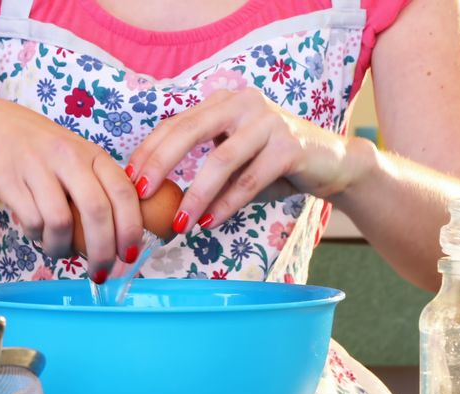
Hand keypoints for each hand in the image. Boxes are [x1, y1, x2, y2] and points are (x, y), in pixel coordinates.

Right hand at [0, 98, 142, 280]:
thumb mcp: (75, 156)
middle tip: (100, 271)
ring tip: (60, 251)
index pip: (123, 192)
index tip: (130, 254)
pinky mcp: (11, 182)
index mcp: (91, 154)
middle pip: (96, 212)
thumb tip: (118, 235)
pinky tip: (38, 234)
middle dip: (102, 250)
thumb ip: (97, 186)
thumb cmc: (39, 148)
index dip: (131, 228)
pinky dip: (38, 237)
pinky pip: (32, 222)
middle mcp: (68, 158)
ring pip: (61, 222)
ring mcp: (38, 169)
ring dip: (63, 248)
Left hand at [127, 88, 373, 232]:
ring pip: (220, 160)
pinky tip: (209, 223)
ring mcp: (269, 122)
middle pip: (189, 132)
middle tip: (141, 194)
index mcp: (222, 103)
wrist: (330, 164)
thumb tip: (152, 195)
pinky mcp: (290, 147)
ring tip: (178, 223)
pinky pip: (249, 180)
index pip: (175, 124)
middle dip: (160, 164)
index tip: (129, 180)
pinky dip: (226, 204)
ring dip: (195, 195)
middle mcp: (243, 104)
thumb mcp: (230, 160)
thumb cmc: (270, 164)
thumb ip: (198, 166)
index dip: (149, 151)